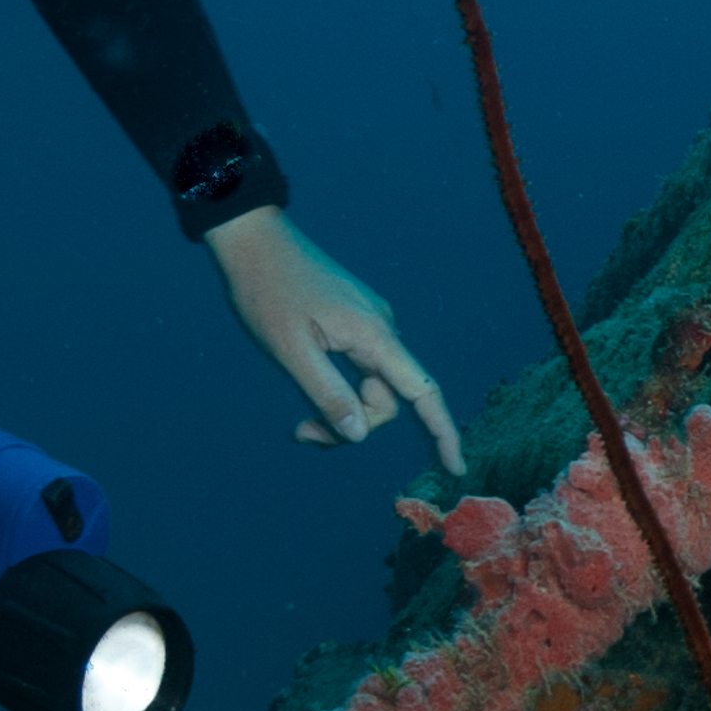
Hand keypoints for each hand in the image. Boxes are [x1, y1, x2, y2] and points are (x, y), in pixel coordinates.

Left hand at [207, 206, 463, 475]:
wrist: (255, 242)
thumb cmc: (267, 292)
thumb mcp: (290, 350)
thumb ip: (327, 393)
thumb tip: (359, 435)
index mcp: (373, 335)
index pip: (422, 391)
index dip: (442, 431)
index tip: (456, 468)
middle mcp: (381, 330)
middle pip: (387, 399)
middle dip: (353, 425)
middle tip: (301, 433)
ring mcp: (369, 326)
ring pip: (370, 388)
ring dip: (340, 411)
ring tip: (298, 424)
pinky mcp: (354, 324)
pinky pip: (358, 372)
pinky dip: (338, 391)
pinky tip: (308, 390)